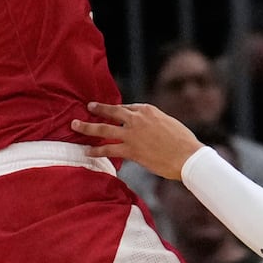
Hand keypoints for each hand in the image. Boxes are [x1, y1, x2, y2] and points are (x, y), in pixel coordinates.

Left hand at [73, 101, 205, 179]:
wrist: (187, 156)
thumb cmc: (183, 141)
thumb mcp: (168, 123)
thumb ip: (154, 123)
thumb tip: (147, 130)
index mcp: (148, 110)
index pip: (128, 107)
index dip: (117, 110)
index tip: (110, 111)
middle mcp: (137, 119)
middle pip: (112, 112)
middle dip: (98, 109)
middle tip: (87, 107)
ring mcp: (132, 134)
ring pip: (104, 128)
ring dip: (87, 127)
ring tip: (75, 125)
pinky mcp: (130, 150)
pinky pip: (108, 148)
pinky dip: (96, 149)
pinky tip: (87, 151)